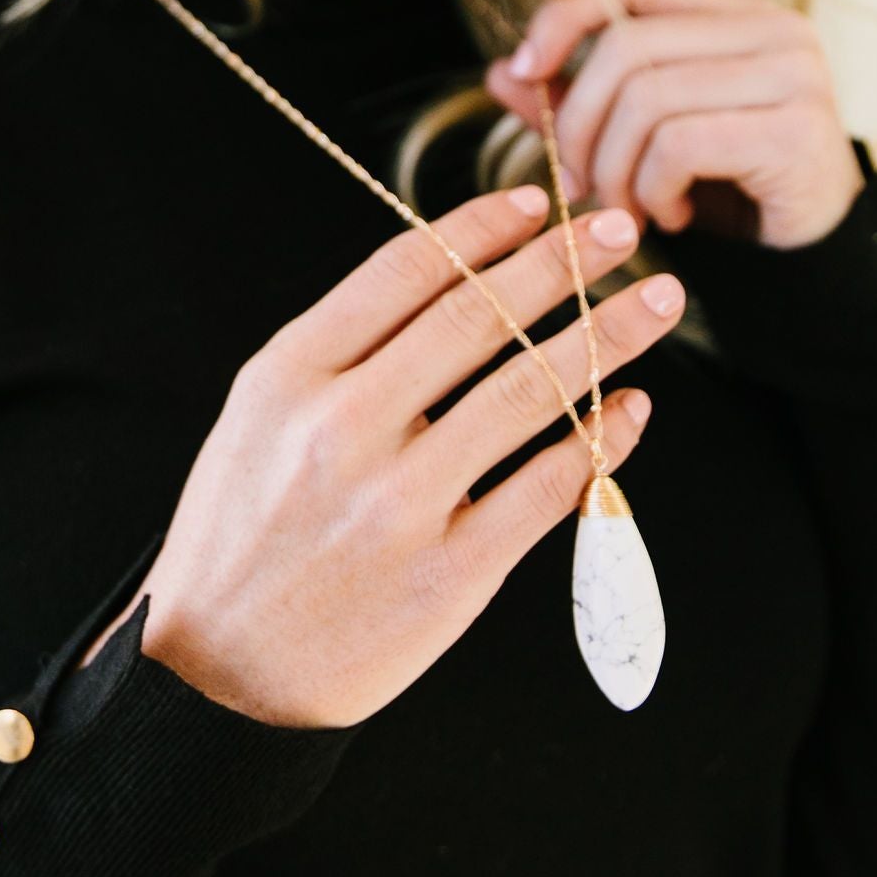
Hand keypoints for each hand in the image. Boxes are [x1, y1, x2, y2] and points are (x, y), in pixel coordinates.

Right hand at [76, 186, 686, 725]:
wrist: (221, 675)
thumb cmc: (244, 535)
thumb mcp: (258, 420)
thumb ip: (342, 352)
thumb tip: (455, 281)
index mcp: (291, 376)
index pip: (406, 271)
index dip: (482, 227)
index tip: (537, 201)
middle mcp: (345, 429)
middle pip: (477, 319)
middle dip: (560, 263)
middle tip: (619, 229)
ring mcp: (400, 504)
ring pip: (526, 393)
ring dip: (604, 336)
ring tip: (655, 302)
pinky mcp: (448, 574)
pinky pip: (544, 490)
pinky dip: (598, 441)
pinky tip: (631, 408)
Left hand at [483, 0, 861, 252]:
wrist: (818, 260)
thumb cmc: (730, 192)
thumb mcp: (644, 142)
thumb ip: (580, 104)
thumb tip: (501, 74)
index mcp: (735, 13)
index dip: (562, 17)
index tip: (524, 73)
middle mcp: (773, 28)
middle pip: (625, 45)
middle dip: (578, 121)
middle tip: (580, 182)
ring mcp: (792, 74)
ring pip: (646, 97)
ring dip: (615, 167)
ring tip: (628, 208)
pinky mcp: (796, 130)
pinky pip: (678, 145)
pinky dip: (653, 190)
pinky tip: (672, 216)